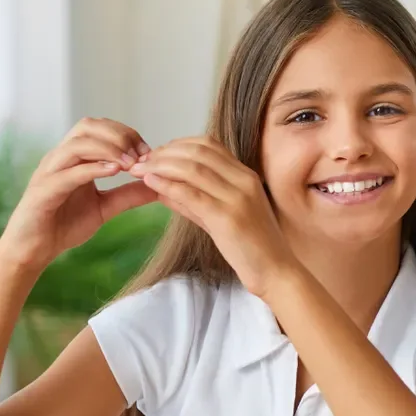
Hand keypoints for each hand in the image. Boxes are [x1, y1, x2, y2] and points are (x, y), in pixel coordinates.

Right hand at [0, 118, 156, 269]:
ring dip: (109, 149)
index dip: (126, 133)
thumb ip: (129, 195)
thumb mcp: (105, 207)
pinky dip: (93, 169)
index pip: (99, 127)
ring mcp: (49, 172)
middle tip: (142, 154)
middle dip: (119, 135)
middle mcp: (60, 158)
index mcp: (73, 158)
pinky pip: (68, 173)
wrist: (35, 249)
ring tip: (132, 164)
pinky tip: (114, 172)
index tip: (148, 150)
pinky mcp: (44, 191)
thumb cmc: (65, 224)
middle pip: (88, 127)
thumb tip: (158, 186)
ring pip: (77, 144)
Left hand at [130, 138, 295, 296]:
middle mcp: (244, 181)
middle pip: (198, 151)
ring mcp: (237, 197)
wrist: (276, 271)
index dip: (178, 144)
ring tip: (140, 171)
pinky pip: (192, 193)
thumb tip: (160, 187)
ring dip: (160, 166)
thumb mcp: (221, 217)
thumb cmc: (251, 247)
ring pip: (192, 168)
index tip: (157, 155)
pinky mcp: (228, 217)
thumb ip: (193, 201)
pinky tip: (150, 184)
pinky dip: (167, 185)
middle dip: (164, 153)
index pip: (209, 145)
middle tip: (141, 161)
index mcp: (246, 176)